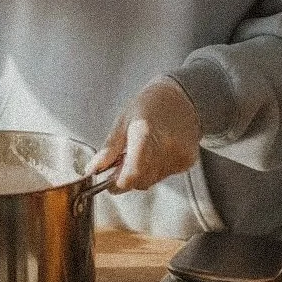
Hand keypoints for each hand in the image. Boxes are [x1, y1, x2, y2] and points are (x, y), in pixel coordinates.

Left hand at [89, 77, 201, 191]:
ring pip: (152, 180)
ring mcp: (179, 155)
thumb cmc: (151, 104)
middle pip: (141, 181)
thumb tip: (93, 169)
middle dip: (128, 177)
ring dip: (142, 173)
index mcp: (145, 134)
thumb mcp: (123, 120)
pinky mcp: (187, 161)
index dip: (117, 184)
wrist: (183, 97)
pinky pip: (165, 175)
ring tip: (142, 151)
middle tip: (124, 161)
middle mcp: (165, 147)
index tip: (108, 182)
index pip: (131, 175)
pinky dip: (156, 169)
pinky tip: (158, 151)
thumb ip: (109, 148)